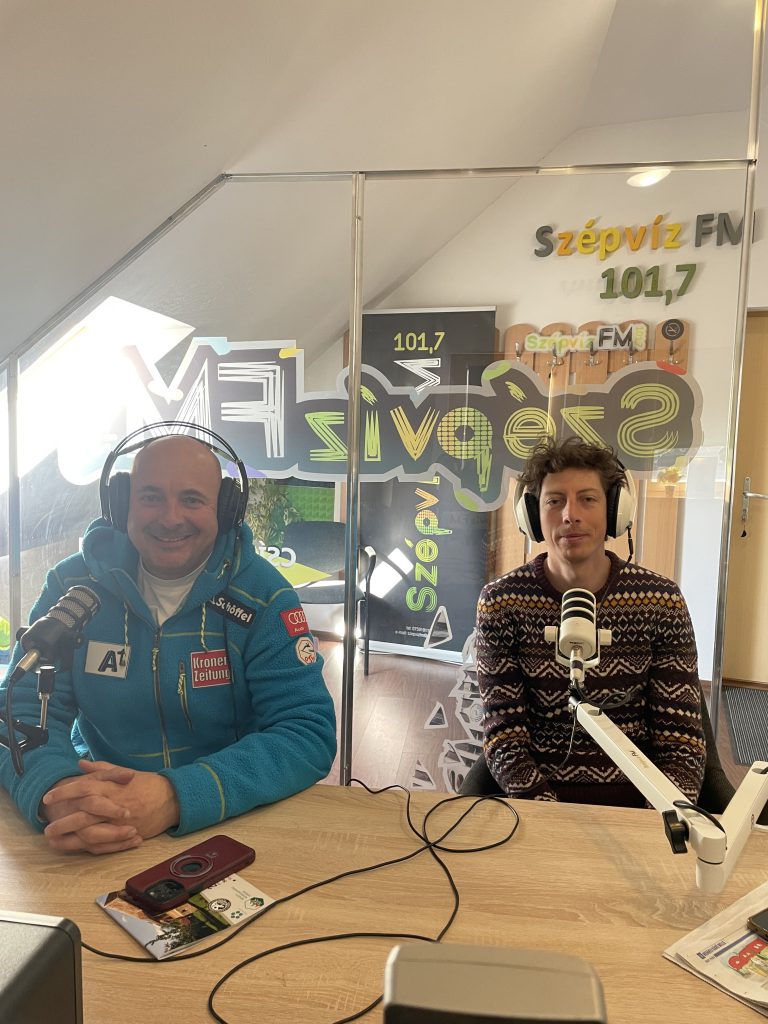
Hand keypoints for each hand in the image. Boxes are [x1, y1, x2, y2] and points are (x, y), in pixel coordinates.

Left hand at [42, 760, 179, 854]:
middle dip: (63, 820)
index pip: (84, 787)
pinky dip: (86, 847)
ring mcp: (120, 822)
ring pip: (91, 832)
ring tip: (54, 840)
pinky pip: (104, 844)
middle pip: (84, 814)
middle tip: (47, 825)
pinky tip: (74, 846)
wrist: (172, 799)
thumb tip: (81, 763)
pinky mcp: (126, 834)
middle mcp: (115, 805)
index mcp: (113, 787)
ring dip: (71, 837)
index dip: (65, 792)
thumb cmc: (148, 784)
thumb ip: (102, 769)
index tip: (48, 797)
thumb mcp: (125, 772)